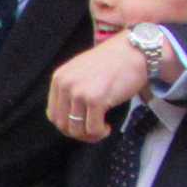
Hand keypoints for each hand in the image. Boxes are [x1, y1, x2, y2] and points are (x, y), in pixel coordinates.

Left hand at [47, 34, 177, 142]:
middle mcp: (66, 85)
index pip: (53, 114)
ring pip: (77, 130)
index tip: (81, 126)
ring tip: (102, 128)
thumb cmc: (112, 62)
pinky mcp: (95, 100)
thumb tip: (69, 119)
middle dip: (78, 133)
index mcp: (59, 78)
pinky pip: (93, 129)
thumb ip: (71, 91)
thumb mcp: (81, 72)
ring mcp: (79, 92)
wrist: (134, 51)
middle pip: (63, 125)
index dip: (68, 126)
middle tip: (93, 131)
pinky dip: (101, 133)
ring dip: (90, 135)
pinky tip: (108, 126)